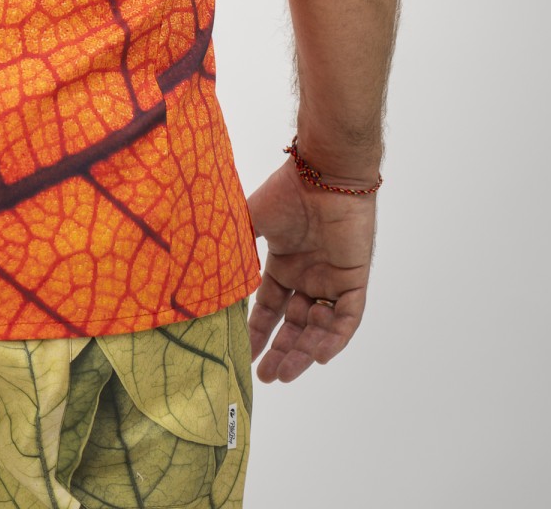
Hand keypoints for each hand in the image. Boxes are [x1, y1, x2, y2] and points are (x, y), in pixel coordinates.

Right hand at [245, 156, 377, 382]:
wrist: (324, 172)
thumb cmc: (287, 191)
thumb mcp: (250, 220)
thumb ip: (233, 245)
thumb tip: (197, 266)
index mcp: (284, 263)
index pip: (270, 307)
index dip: (258, 331)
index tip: (242, 353)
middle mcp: (308, 276)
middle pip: (294, 325)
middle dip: (280, 352)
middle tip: (265, 377)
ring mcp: (331, 279)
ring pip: (319, 328)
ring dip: (304, 352)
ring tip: (285, 373)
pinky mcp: (354, 279)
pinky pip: (347, 318)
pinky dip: (334, 338)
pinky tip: (318, 356)